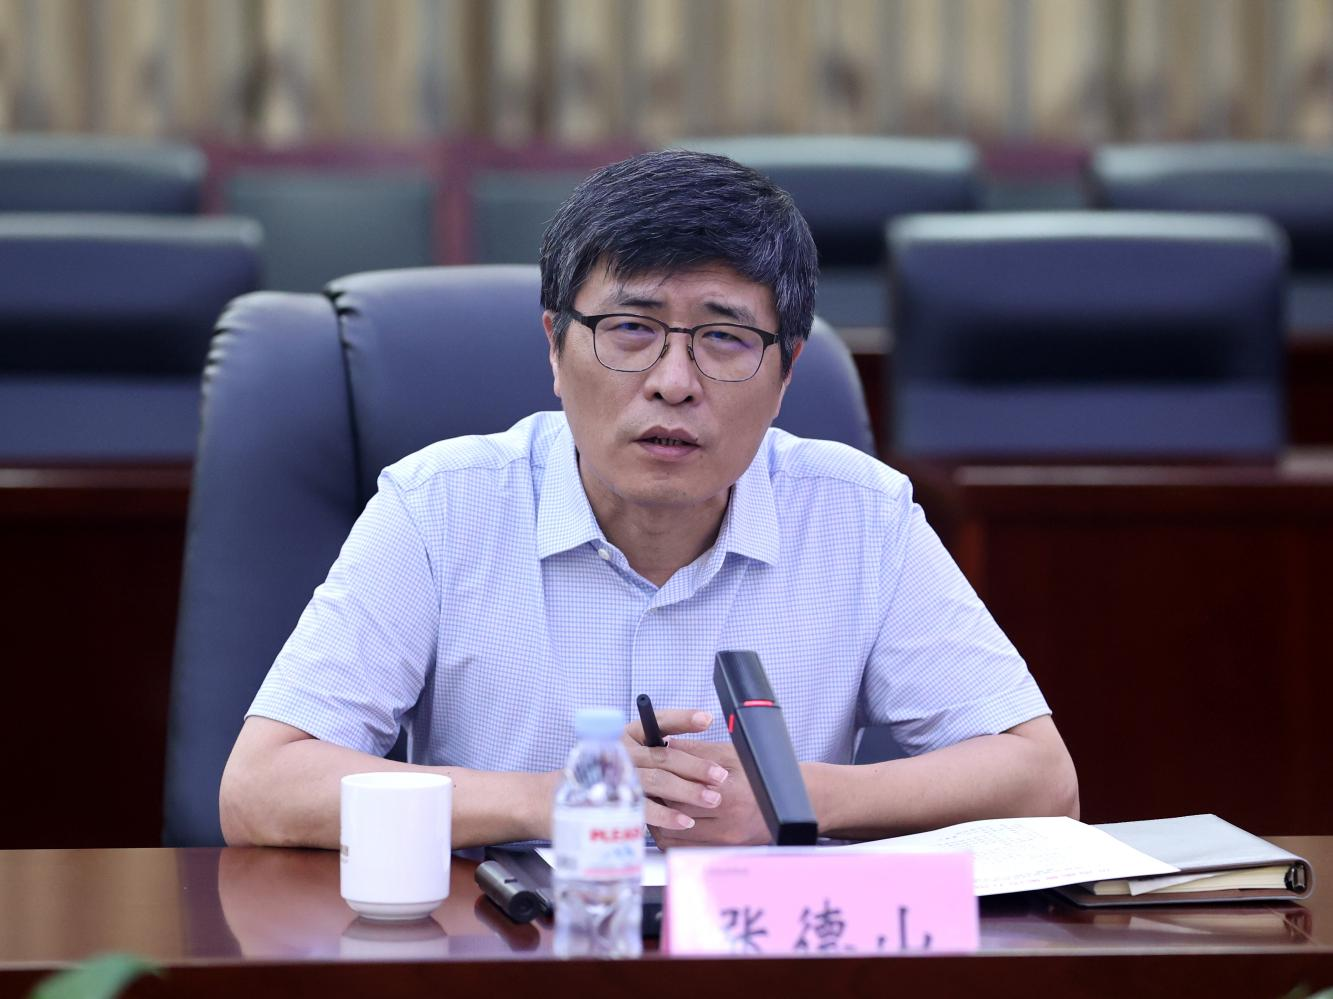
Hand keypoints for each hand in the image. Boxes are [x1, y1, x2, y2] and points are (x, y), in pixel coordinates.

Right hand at [622, 709, 729, 831]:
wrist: (597, 799)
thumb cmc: (637, 770)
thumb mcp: (651, 752)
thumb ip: (675, 742)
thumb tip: (706, 720)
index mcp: (633, 733)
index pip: (660, 722)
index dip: (684, 719)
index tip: (707, 720)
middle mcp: (624, 752)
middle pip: (663, 757)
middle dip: (695, 766)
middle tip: (720, 776)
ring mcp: (620, 777)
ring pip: (657, 781)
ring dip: (687, 790)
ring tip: (712, 799)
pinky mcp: (619, 803)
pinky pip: (645, 809)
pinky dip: (666, 816)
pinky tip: (686, 821)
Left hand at [646, 741, 769, 848]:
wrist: (778, 808)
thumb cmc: (755, 778)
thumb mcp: (730, 756)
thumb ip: (698, 751)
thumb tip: (668, 744)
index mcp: (730, 793)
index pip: (682, 790)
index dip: (664, 781)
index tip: (654, 772)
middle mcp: (728, 821)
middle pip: (677, 812)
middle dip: (660, 800)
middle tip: (650, 788)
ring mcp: (723, 840)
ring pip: (675, 835)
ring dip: (661, 820)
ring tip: (656, 804)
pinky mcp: (718, 851)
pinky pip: (682, 848)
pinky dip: (669, 835)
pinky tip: (668, 820)